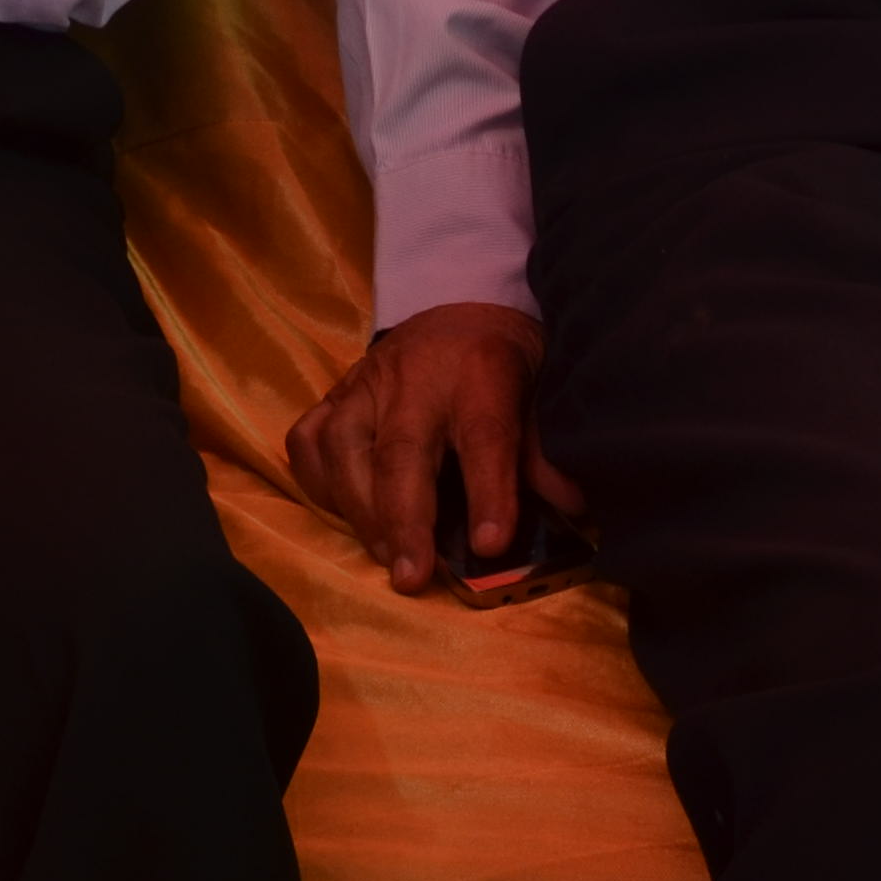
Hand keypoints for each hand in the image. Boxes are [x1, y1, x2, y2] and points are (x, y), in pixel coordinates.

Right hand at [285, 302, 587, 593]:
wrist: (464, 304)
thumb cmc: (504, 359)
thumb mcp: (540, 388)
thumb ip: (544, 448)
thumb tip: (572, 504)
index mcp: (480, 370)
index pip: (484, 434)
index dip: (488, 492)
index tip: (489, 545)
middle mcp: (414, 375)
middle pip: (400, 450)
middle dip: (404, 519)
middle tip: (412, 576)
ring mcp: (366, 382)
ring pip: (342, 445)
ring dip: (359, 510)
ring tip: (385, 555)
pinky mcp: (336, 393)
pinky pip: (308, 439)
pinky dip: (319, 482)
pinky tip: (347, 512)